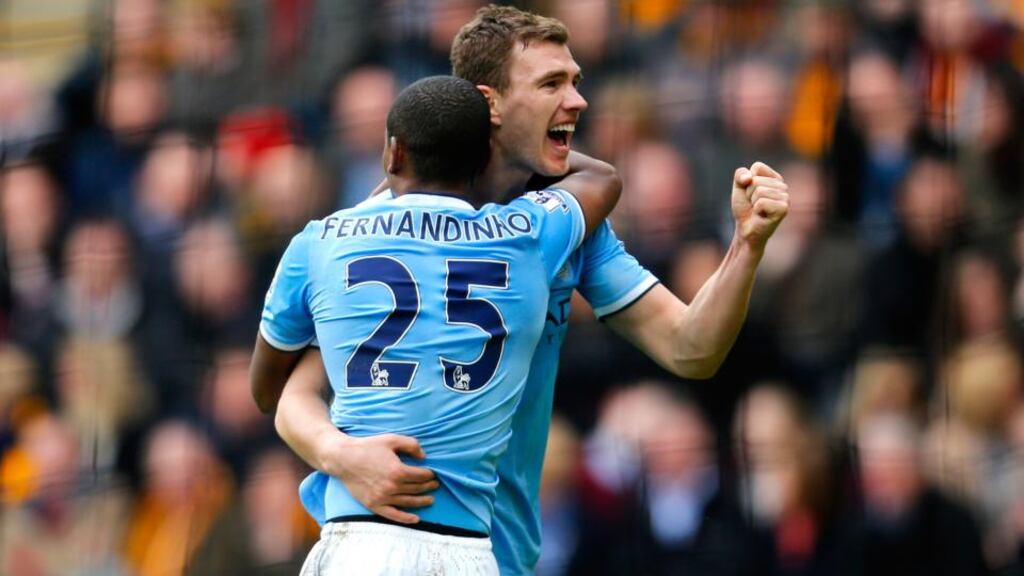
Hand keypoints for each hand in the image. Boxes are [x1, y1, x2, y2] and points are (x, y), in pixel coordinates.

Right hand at [321, 433, 438, 523]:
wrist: (343, 459)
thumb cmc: (367, 447)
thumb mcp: (391, 439)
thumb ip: (411, 444)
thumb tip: (423, 456)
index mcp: (397, 471)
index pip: (421, 476)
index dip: (429, 475)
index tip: (432, 473)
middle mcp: (392, 487)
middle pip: (416, 489)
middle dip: (428, 487)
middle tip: (435, 485)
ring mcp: (382, 498)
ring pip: (408, 502)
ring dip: (422, 501)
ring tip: (431, 499)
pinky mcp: (374, 505)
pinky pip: (393, 515)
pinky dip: (405, 518)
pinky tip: (416, 519)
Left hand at [731, 161, 788, 250]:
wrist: (746, 230)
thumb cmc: (745, 209)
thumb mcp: (738, 188)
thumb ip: (740, 175)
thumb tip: (749, 178)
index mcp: (774, 178)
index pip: (757, 167)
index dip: (747, 180)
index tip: (749, 193)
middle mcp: (783, 186)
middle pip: (756, 180)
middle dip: (748, 193)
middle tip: (753, 205)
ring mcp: (785, 197)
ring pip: (759, 190)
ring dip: (752, 202)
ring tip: (757, 210)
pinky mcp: (783, 208)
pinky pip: (762, 202)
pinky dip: (757, 210)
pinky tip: (761, 216)